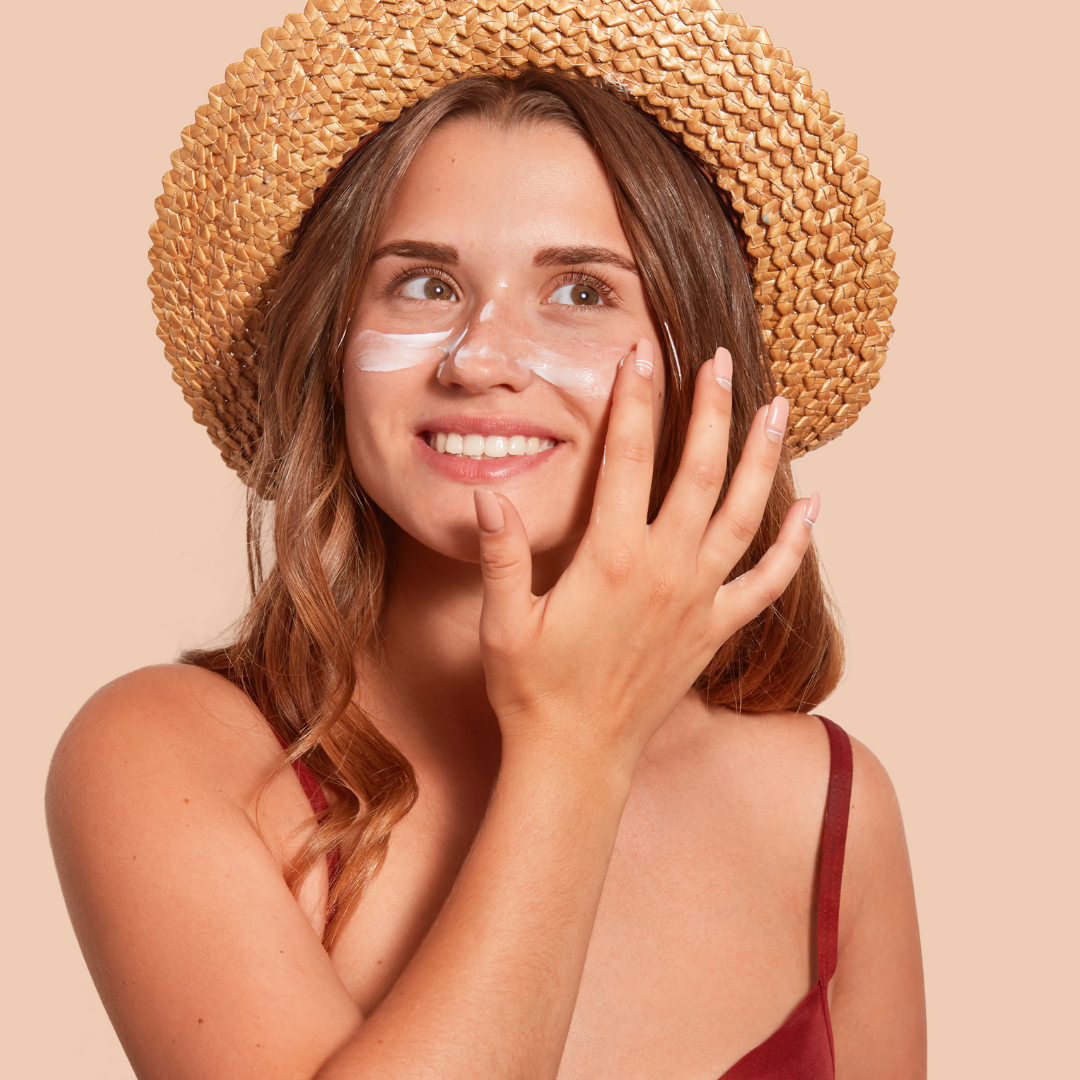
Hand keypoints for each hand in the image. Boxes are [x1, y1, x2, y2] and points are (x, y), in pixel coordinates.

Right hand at [473, 339, 816, 769]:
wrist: (578, 759)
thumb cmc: (533, 691)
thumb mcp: (504, 623)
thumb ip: (502, 556)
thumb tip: (487, 493)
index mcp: (612, 559)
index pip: (628, 459)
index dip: (635, 401)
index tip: (641, 353)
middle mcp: (666, 571)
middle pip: (700, 472)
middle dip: (710, 410)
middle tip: (719, 361)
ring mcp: (699, 601)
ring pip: (743, 515)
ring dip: (762, 458)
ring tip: (777, 408)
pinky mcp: (715, 631)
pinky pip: (768, 582)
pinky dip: (794, 544)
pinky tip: (813, 509)